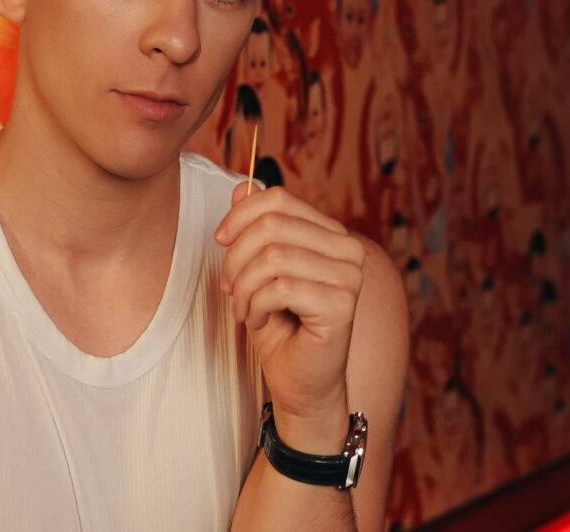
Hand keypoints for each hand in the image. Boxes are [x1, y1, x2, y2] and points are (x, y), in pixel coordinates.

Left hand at [215, 184, 366, 421]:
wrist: (300, 383)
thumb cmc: (279, 326)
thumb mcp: (256, 269)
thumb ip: (255, 227)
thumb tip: (243, 185)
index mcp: (329, 234)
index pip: (279, 199)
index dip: (240, 214)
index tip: (220, 240)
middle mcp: (347, 249)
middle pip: (272, 224)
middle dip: (236, 257)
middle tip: (228, 288)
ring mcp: (349, 277)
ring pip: (273, 256)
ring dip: (243, 287)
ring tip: (242, 309)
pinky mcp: (342, 305)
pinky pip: (280, 287)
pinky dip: (255, 305)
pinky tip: (257, 321)